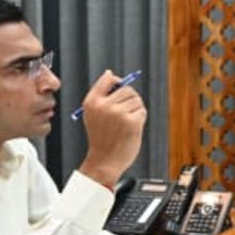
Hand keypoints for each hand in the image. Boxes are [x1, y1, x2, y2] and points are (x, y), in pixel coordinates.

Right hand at [77, 70, 147, 187]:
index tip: (121, 86)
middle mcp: (104, 105)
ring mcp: (118, 113)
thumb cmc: (101, 138)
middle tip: (129, 109)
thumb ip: (100, 94)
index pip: (108, 80)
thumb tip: (110, 73)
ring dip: (137, 108)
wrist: (104, 160)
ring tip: (129, 120)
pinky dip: (141, 118)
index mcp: (92, 101)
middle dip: (131, 98)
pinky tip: (133, 126)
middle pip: (126, 89)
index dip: (118, 81)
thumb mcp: (92, 114)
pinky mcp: (131, 122)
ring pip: (136, 100)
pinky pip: (142, 111)